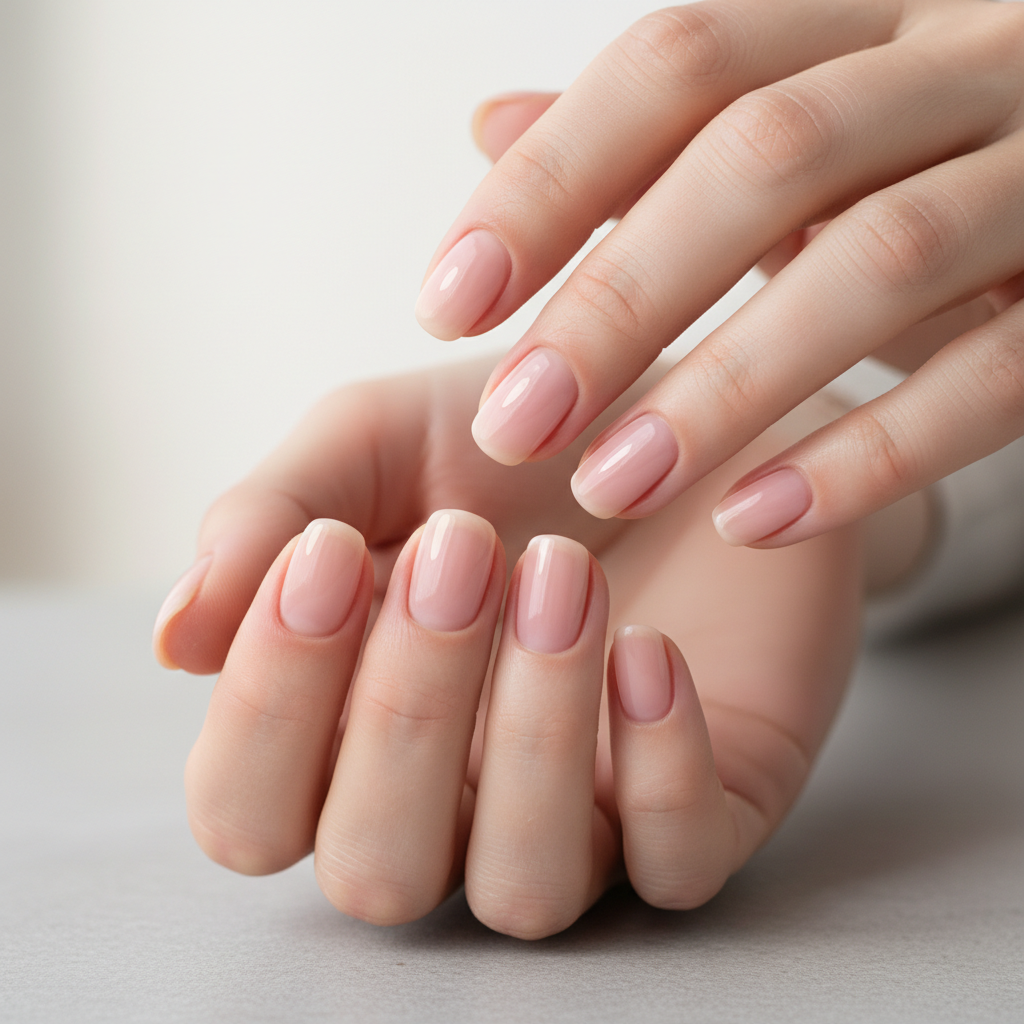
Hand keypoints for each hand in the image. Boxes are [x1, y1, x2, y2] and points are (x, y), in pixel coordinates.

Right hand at [155, 358, 861, 937]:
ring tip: (561, 573)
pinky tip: (649, 646)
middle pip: (376, 869)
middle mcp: (449, 807)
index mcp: (346, 735)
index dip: (268, 707)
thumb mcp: (373, 445)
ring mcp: (576, 824)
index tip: (327, 553)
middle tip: (460, 547)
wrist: (672, 416)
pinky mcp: (697, 811)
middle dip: (406, 711)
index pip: (248, 810)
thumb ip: (263, 524)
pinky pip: (673, 863)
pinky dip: (661, 765)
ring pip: (520, 889)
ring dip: (531, 731)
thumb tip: (180, 638)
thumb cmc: (511, 440)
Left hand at [415, 0, 1023, 547]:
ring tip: (608, 482)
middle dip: (618, 298)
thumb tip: (490, 127)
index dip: (550, 183)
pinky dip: (866, 456)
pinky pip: (992, 377)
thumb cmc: (927, 158)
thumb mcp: (799, 124)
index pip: (679, 64)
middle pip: (763, 156)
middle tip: (514, 421)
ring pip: (875, 264)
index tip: (449, 300)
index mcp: (865, 16)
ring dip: (721, 388)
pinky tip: (748, 516)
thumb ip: (653, 135)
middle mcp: (964, 62)